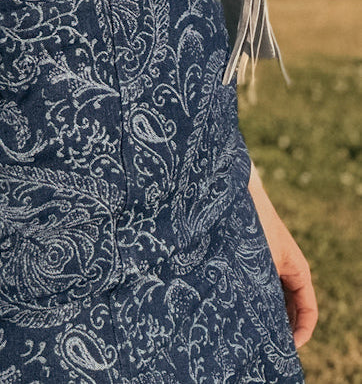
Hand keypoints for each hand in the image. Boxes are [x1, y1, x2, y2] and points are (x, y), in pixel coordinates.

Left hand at [248, 164, 317, 347]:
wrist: (231, 190)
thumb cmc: (249, 224)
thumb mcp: (259, 264)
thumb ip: (261, 291)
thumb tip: (258, 323)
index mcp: (297, 269)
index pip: (308, 310)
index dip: (301, 333)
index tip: (287, 348)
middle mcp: (285, 267)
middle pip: (290, 307)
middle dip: (280, 327)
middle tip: (263, 346)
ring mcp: (268, 262)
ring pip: (272, 297)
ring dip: (264, 312)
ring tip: (247, 331)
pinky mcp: (250, 257)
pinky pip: (256, 285)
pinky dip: (251, 298)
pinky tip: (233, 308)